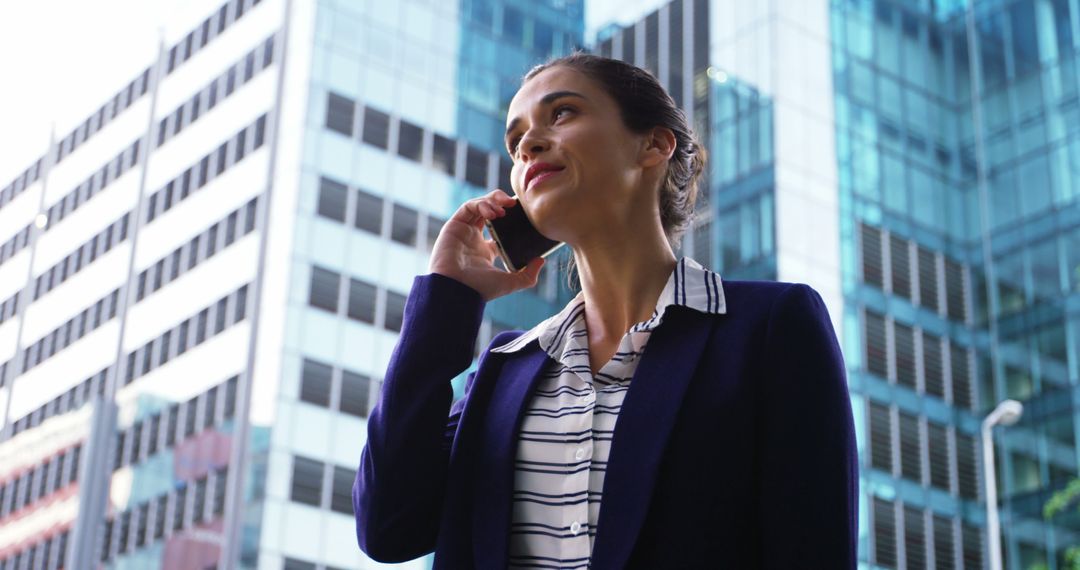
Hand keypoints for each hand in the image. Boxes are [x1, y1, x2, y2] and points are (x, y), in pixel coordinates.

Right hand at [427, 189, 545, 301]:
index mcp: (486, 251)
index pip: (499, 228)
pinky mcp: (454, 225)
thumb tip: (541, 260)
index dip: (511, 218)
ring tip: (505, 207)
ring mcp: (463, 231)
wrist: (457, 289)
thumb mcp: (510, 282)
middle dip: (501, 203)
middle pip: (489, 212)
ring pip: (478, 206)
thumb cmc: (480, 289)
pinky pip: (468, 207)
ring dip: (492, 201)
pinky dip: (481, 204)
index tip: (523, 214)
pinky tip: (493, 212)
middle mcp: (474, 239)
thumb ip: (528, 275)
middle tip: (514, 203)